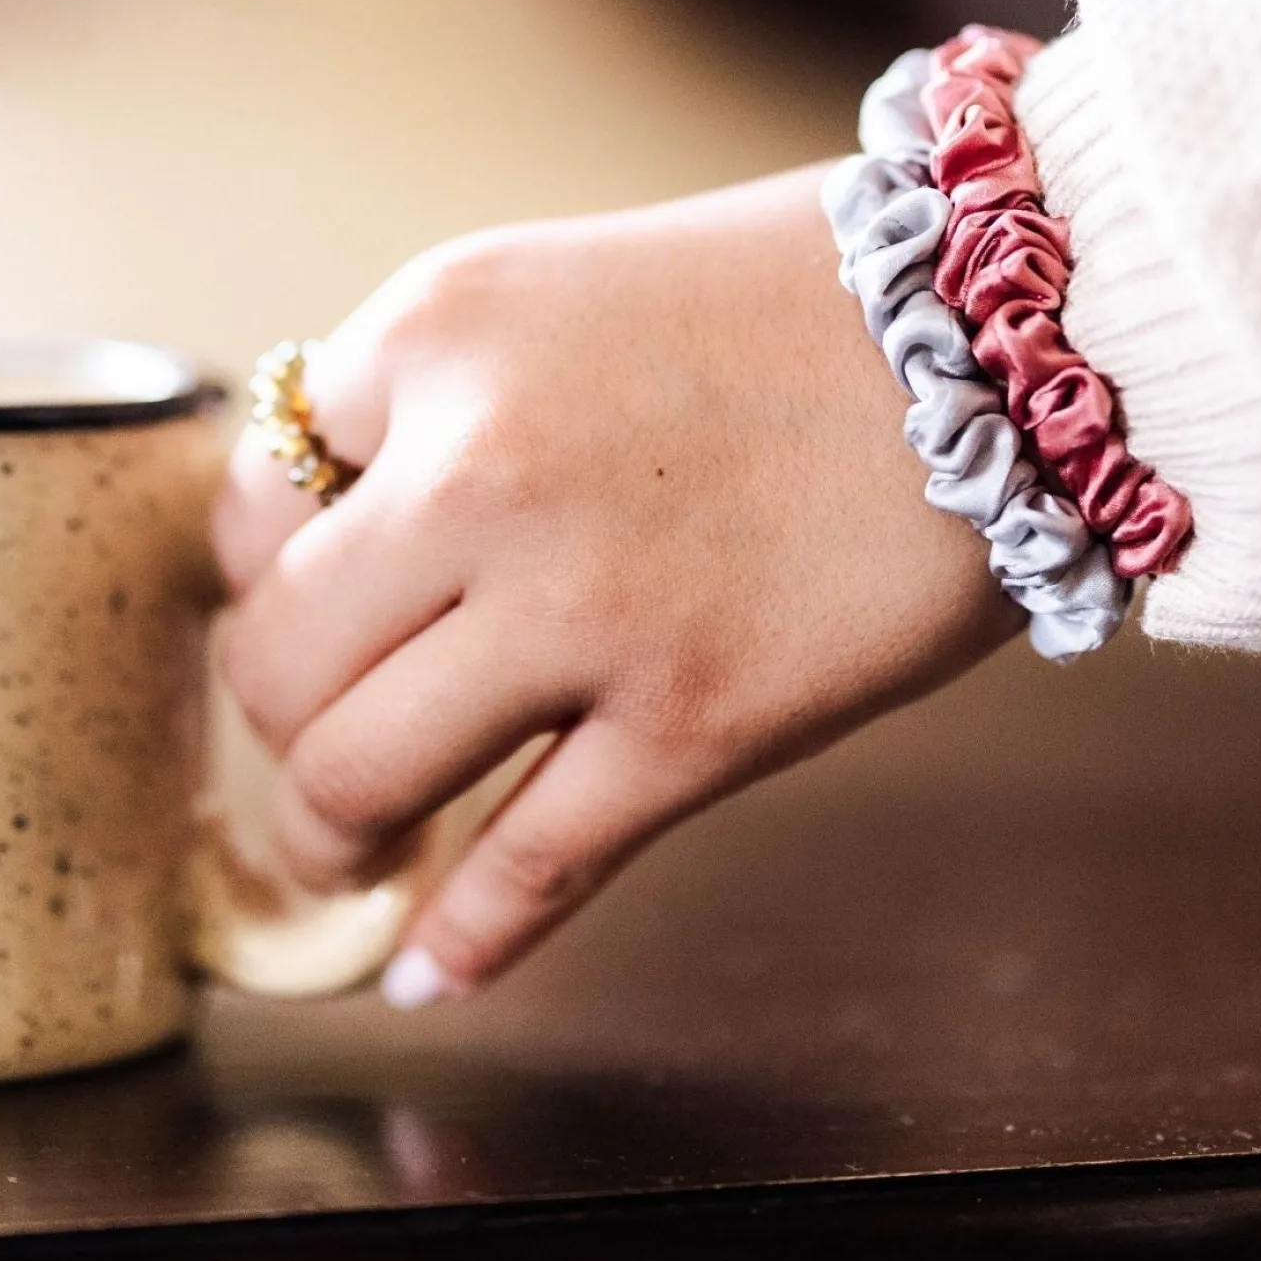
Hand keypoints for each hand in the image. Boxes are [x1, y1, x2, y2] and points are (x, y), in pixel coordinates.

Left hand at [214, 166, 1019, 999]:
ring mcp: (585, 604)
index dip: (274, 580)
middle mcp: (480, 465)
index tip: (317, 618)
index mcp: (439, 331)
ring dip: (329, 835)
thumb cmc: (788, 300)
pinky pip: (527, 866)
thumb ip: (436, 403)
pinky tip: (425, 970)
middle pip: (276, 660)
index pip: (255, 503)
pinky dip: (458, 939)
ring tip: (351, 848)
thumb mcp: (557, 291)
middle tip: (322, 743)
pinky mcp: (694, 720)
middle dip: (280, 723)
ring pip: (358, 774)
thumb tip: (334, 547)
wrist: (1005, 330)